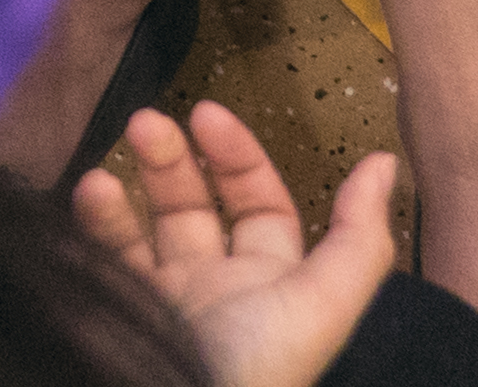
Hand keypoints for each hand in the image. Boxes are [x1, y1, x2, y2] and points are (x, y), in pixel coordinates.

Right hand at [71, 110, 408, 386]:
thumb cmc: (257, 361)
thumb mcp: (324, 301)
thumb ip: (358, 236)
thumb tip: (384, 163)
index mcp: (271, 287)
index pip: (261, 206)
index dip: (239, 156)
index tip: (206, 115)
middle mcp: (217, 289)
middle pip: (197, 205)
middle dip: (176, 157)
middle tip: (150, 121)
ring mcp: (164, 298)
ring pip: (145, 222)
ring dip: (138, 175)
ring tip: (130, 134)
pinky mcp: (117, 306)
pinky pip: (104, 253)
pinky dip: (96, 216)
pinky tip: (94, 188)